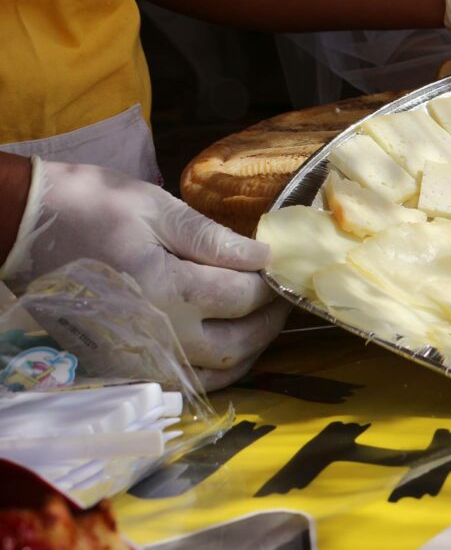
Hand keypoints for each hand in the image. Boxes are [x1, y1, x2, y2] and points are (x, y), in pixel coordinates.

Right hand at [0, 158, 288, 389]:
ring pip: (216, 374)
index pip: (242, 296)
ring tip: (263, 323)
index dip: (270, 283)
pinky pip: (185, 383)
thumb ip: (213, 239)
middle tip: (283, 298)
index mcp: (165, 287)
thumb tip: (263, 259)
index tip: (282, 269)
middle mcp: (155, 333)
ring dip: (250, 352)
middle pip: (238, 343)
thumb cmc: (90, 208)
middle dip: (270, 321)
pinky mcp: (123, 366)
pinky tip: (228, 348)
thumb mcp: (156, 208)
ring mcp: (137, 357)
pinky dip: (216, 372)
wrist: (22, 229)